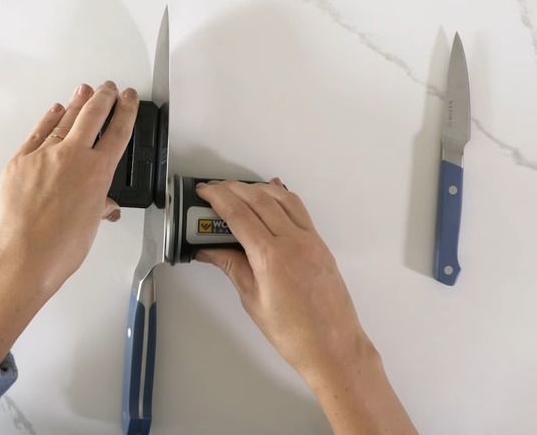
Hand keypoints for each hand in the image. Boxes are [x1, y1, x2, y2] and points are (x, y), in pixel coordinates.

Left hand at [0, 80, 137, 291]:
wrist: (25, 252)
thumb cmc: (60, 245)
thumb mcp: (92, 224)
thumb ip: (99, 206)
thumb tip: (102, 204)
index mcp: (98, 172)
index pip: (118, 131)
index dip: (126, 110)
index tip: (130, 99)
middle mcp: (72, 156)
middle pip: (92, 115)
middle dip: (104, 97)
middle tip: (109, 88)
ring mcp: (44, 155)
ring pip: (64, 119)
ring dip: (77, 102)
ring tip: (85, 90)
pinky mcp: (21, 160)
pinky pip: (38, 132)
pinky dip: (48, 119)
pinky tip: (55, 111)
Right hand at [194, 179, 366, 372]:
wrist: (333, 347)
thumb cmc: (295, 333)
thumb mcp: (252, 300)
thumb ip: (231, 266)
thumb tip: (208, 250)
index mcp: (271, 257)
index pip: (238, 214)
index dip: (217, 198)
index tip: (203, 192)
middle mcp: (293, 242)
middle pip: (258, 199)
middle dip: (232, 189)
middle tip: (213, 190)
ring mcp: (310, 240)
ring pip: (281, 198)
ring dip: (257, 188)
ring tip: (237, 190)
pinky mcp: (320, 244)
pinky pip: (299, 210)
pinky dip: (282, 197)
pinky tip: (272, 194)